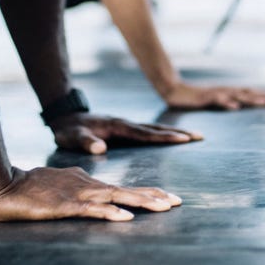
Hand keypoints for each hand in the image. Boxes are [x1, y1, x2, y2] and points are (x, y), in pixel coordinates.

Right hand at [0, 166, 180, 221]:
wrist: (4, 183)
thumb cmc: (30, 186)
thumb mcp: (60, 185)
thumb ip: (77, 187)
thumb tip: (90, 190)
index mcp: (87, 182)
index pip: (122, 187)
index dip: (146, 192)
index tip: (168, 198)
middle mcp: (87, 185)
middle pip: (126, 190)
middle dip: (153, 196)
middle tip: (178, 202)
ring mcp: (77, 194)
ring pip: (116, 197)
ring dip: (141, 202)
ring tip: (163, 207)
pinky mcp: (65, 206)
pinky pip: (92, 210)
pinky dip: (110, 213)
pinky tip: (125, 218)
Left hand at [48, 113, 202, 154]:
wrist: (64, 117)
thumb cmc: (68, 130)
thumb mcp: (73, 137)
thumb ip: (86, 142)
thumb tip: (101, 148)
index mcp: (118, 126)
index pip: (145, 133)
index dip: (164, 137)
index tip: (183, 139)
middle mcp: (126, 123)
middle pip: (157, 128)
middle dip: (179, 132)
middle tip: (200, 136)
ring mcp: (126, 125)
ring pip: (155, 128)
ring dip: (174, 131)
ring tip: (194, 136)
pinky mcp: (125, 129)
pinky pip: (149, 131)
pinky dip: (163, 133)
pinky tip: (171, 137)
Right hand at [162, 81, 264, 110]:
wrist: (173, 90)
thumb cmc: (194, 97)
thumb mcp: (213, 101)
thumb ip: (225, 102)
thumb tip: (240, 106)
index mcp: (227, 92)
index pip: (248, 92)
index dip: (263, 95)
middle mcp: (223, 91)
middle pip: (246, 93)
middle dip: (262, 97)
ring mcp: (214, 94)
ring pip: (235, 96)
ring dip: (249, 99)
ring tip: (263, 103)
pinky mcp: (204, 98)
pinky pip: (217, 101)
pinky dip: (227, 103)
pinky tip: (236, 107)